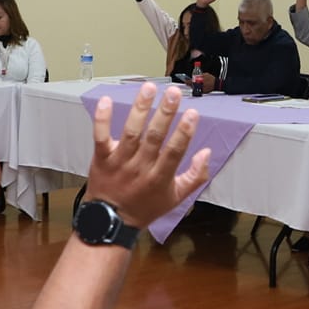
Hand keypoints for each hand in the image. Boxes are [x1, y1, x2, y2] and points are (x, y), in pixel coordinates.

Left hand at [86, 84, 211, 228]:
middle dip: (165, 113)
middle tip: (173, 92)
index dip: (184, 132)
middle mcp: (140, 167)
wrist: (110, 221)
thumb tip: (207, 153)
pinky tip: (107, 100)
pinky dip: (103, 119)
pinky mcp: (102, 158)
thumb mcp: (176, 198)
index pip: (175, 151)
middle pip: (154, 137)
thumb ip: (195, 177)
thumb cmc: (146, 207)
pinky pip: (101, 136)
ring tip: (148, 88)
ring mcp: (120, 162)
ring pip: (131, 132)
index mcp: (160, 177)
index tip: (193, 112)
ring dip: (140, 108)